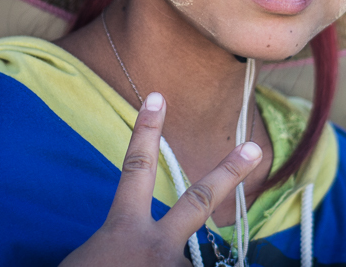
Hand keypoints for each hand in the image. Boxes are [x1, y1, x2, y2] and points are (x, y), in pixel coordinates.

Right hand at [60, 92, 262, 265]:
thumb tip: (141, 248)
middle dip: (228, 173)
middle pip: (198, 200)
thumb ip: (123, 244)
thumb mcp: (91, 261)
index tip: (157, 97)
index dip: (146, 131)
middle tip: (254, 150)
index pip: (134, 170)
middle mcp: (155, 246)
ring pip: (190, 265)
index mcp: (122, 231)